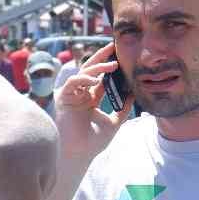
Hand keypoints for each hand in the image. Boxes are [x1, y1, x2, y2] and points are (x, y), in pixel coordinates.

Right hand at [53, 42, 133, 161]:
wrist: (79, 153)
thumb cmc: (93, 142)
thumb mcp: (114, 122)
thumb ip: (123, 108)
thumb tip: (134, 94)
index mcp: (90, 99)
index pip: (100, 78)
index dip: (109, 67)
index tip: (121, 56)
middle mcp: (80, 95)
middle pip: (90, 70)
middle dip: (100, 57)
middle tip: (113, 46)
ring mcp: (72, 96)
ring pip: (82, 73)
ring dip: (97, 67)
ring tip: (112, 65)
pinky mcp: (64, 99)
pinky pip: (73, 82)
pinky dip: (84, 79)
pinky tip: (96, 80)